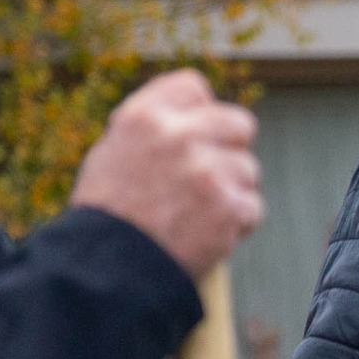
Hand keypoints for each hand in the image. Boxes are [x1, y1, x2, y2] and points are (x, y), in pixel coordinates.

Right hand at [69, 71, 262, 276]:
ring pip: (248, 169)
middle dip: (228, 148)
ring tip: (198, 213)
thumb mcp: (112, 152)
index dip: (197, 113)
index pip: (193, 87)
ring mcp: (207, 172)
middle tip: (208, 176)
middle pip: (238, 123)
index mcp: (144, 117)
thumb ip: (155, 127)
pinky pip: (252, 207)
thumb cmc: (108, 215)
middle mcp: (178, 136)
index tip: (192, 135)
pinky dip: (236, 224)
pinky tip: (207, 233)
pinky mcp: (229, 208)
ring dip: (232, 191)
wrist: (106, 271)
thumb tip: (198, 112)